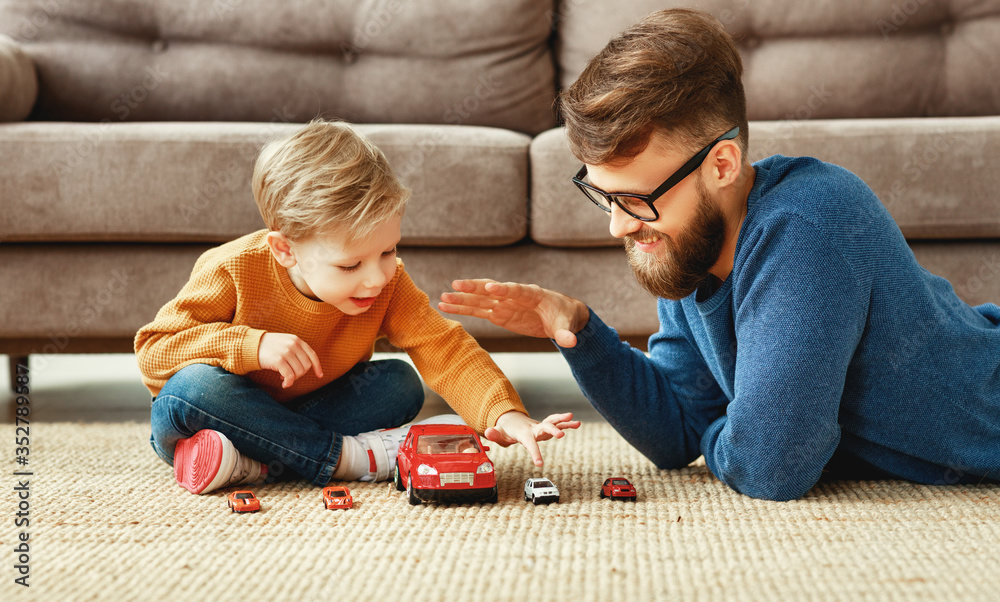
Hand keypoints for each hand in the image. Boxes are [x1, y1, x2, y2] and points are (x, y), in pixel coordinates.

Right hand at [257, 332, 322, 387]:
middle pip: (306, 366)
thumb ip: (296, 351)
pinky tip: (283, 384)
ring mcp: (286, 352)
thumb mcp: (285, 343)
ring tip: (283, 376)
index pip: (312, 355)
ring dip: (292, 378)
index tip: (320, 375)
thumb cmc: (268, 347)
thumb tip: (305, 368)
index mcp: (296, 340)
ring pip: (299, 372)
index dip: (317, 366)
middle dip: (299, 374)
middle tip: (290, 375)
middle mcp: (293, 345)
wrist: (251, 345)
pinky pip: (290, 376)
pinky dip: (288, 383)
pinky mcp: (278, 360)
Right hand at [439, 279, 589, 347]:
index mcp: (532, 294)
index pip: (516, 290)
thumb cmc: (565, 317)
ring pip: (480, 299)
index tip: (490, 286)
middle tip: (456, 285)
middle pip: (492, 290)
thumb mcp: (567, 326)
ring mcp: (505, 304)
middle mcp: (515, 296)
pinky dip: (463, 309)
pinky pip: (478, 310)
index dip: (504, 288)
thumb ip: (565, 333)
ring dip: (462, 299)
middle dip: (475, 287)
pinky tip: (446, 306)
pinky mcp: (500, 314)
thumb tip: (570, 343)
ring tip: (442, 298)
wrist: (562, 317)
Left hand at [484, 411, 580, 466]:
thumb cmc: (505, 430)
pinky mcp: (545, 426)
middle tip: (561, 435)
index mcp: (523, 433)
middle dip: (552, 430)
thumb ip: (494, 434)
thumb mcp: (498, 434)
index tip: (540, 464)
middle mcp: (533, 428)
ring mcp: (540, 426)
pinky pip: (556, 423)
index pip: (529, 444)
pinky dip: (566, 422)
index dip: (534, 453)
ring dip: (564, 422)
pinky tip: (576, 423)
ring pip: (553, 422)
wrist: (511, 420)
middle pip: (544, 427)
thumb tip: (488, 431)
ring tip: (577, 422)